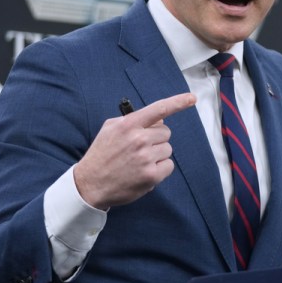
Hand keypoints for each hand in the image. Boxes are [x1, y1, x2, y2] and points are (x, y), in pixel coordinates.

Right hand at [72, 92, 196, 209]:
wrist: (90, 184)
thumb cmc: (102, 154)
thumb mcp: (111, 128)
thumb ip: (133, 119)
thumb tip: (158, 117)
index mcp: (128, 125)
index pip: (159, 109)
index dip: (178, 102)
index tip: (192, 98)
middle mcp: (138, 139)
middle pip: (166, 132)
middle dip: (156, 139)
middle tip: (139, 148)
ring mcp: (146, 158)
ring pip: (167, 149)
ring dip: (157, 155)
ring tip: (138, 161)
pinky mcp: (151, 176)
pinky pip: (168, 166)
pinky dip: (160, 169)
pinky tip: (144, 172)